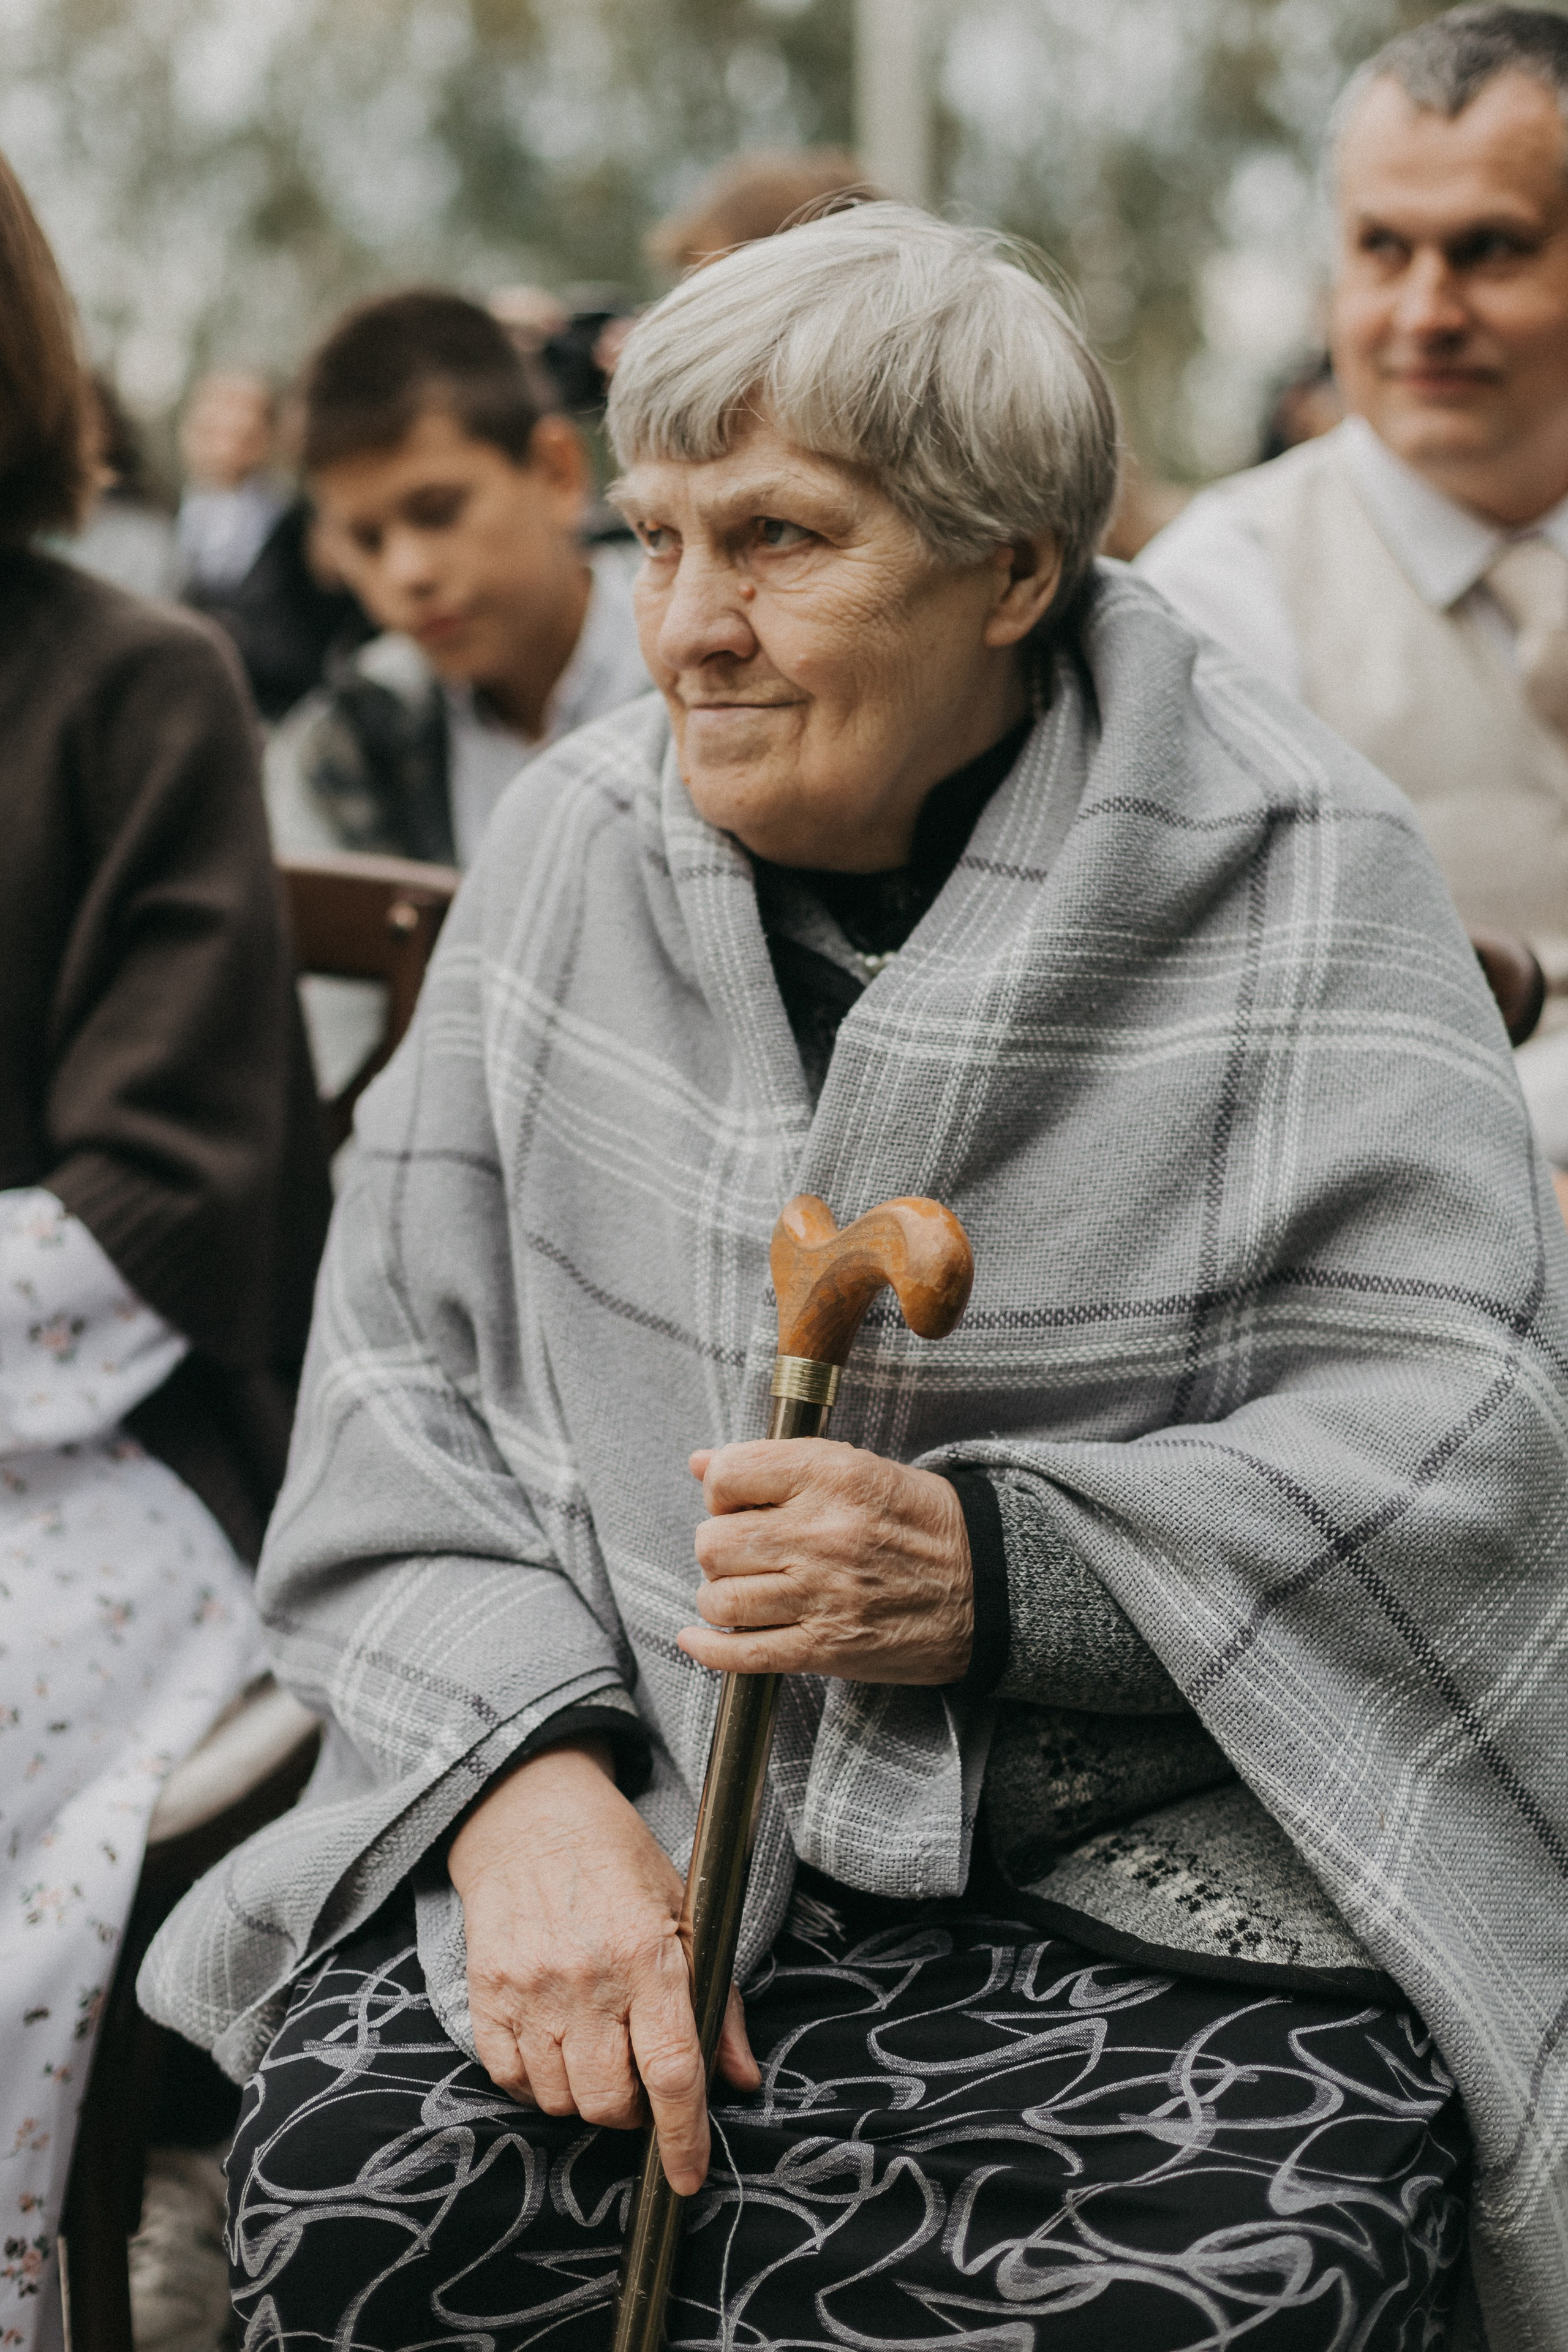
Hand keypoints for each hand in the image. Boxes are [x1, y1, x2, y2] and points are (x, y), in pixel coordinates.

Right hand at [448, 1737, 758, 2193]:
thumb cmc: (621, 1866)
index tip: (688, 2178)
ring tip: (598, 2052)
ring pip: (560, 2101)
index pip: (673, 2071)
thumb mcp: (688, 1915)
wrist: (533, 1819)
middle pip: (611, 2103)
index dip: (684, 2137)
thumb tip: (741, 2079)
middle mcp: (588, 1977)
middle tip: (641, 2079)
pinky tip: (555, 2046)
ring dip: (586, 2097)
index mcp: (649, 1955)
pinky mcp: (487, 1993)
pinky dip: (536, 2084)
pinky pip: (510, 2081)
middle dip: (634, 2114)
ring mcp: (531, 1988)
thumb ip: (716, 2002)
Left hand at [679, 1439, 972, 1683]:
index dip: (720, 1490)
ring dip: (718, 1596)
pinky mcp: (827, 1647)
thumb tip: (701, 1463)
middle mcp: (822, 1533)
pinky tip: (700, 1638)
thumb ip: (779, 1464)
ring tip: (740, 1590)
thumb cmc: (922, 1523)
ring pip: (721, 1598)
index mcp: (832, 1476)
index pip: (731, 1474)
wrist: (989, 1585)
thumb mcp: (859, 1468)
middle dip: (716, 1547)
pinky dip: (710, 1649)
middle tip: (741, 1550)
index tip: (735, 1503)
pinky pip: (744, 1653)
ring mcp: (823, 1594)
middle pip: (714, 1542)